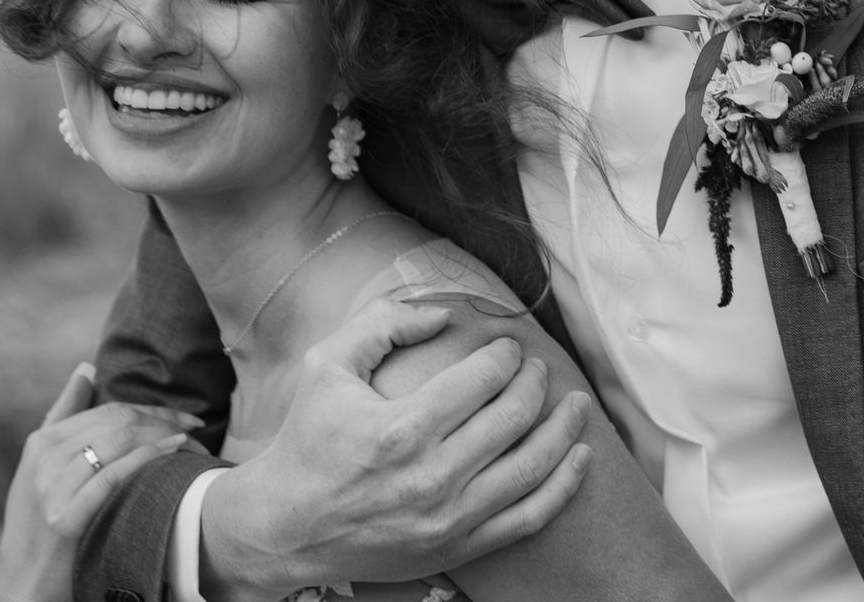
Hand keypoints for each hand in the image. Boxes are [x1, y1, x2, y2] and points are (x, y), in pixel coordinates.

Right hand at [0, 363, 204, 601]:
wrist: (25, 585)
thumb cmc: (39, 524)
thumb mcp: (40, 469)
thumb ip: (63, 417)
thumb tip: (85, 367)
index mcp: (41, 442)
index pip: (109, 409)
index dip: (153, 409)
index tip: (186, 417)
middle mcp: (44, 459)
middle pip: (118, 421)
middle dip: (165, 420)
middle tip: (197, 427)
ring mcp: (51, 488)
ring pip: (120, 441)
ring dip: (165, 436)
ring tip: (194, 443)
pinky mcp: (64, 518)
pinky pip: (113, 475)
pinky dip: (148, 456)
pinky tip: (175, 450)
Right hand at [200, 294, 593, 601]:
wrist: (283, 528)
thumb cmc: (307, 440)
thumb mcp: (327, 365)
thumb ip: (382, 323)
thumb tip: (443, 314)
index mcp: (400, 429)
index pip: (480, 380)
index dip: (505, 355)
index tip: (509, 346)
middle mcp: (430, 477)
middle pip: (513, 418)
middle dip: (536, 383)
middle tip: (539, 367)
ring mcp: (448, 519)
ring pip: (532, 468)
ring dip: (565, 430)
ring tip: (578, 404)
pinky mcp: (456, 548)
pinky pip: (528, 518)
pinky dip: (562, 487)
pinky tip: (580, 458)